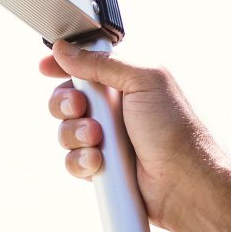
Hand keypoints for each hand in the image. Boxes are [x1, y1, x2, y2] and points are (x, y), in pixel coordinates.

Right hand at [41, 41, 223, 231]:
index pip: (86, 66)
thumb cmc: (174, 128)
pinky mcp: (101, 167)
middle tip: (80, 107)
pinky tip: (98, 163)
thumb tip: (65, 50)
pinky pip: (72, 160)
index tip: (46, 67)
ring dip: (75, 133)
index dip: (63, 65)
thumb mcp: (143, 80)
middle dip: (66, 102)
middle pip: (67, 98)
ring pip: (65, 131)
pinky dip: (80, 161)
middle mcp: (115, 108)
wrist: (185, 181)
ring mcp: (107, 138)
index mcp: (127, 81)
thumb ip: (102, 62)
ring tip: (97, 138)